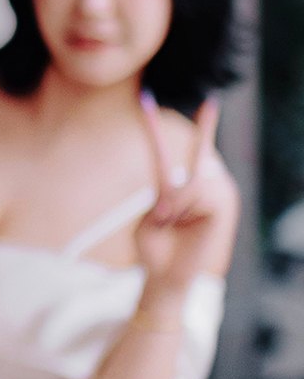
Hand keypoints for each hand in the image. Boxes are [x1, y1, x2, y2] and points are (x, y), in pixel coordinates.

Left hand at [134, 98, 237, 296]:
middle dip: (171, 192)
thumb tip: (180, 186)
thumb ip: (166, 195)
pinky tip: (181, 222)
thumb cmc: (155, 250)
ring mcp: (220, 193)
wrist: (165, 277)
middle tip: (163, 216)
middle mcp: (208, 183)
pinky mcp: (225, 206)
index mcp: (187, 183)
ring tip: (169, 223)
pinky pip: (200, 192)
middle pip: (196, 158)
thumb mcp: (152, 216)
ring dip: (174, 203)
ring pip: (193, 180)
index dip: (193, 126)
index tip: (192, 101)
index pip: (191, 149)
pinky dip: (184, 207)